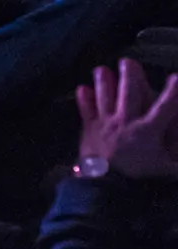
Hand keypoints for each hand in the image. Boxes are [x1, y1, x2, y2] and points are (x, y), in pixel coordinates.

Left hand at [76, 58, 177, 179]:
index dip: (174, 91)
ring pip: (105, 97)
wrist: (105, 187)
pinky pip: (86, 111)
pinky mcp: (88, 131)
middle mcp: (126, 121)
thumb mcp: (167, 171)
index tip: (177, 76)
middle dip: (130, 75)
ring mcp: (105, 124)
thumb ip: (177, 163)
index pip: (166, 105)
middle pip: (129, 92)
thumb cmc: (139, 180)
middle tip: (128, 61)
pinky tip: (81, 89)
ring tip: (102, 68)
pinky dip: (84, 100)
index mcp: (149, 130)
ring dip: (104, 81)